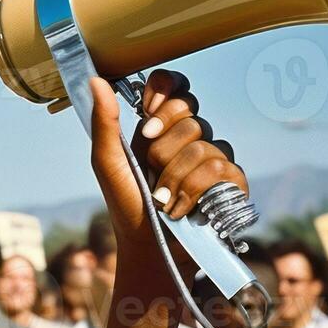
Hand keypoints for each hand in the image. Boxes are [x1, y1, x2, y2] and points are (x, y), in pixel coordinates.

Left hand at [89, 70, 244, 262]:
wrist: (149, 247)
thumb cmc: (127, 206)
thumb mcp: (108, 163)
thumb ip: (104, 122)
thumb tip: (96, 80)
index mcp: (162, 127)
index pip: (177, 88)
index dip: (167, 89)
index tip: (149, 106)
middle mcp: (191, 139)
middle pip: (189, 115)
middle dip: (162, 146)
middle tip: (149, 167)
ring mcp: (213, 159)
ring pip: (204, 144)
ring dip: (175, 177)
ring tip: (162, 199)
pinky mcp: (232, 183)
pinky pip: (221, 168)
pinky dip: (195, 190)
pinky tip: (182, 208)